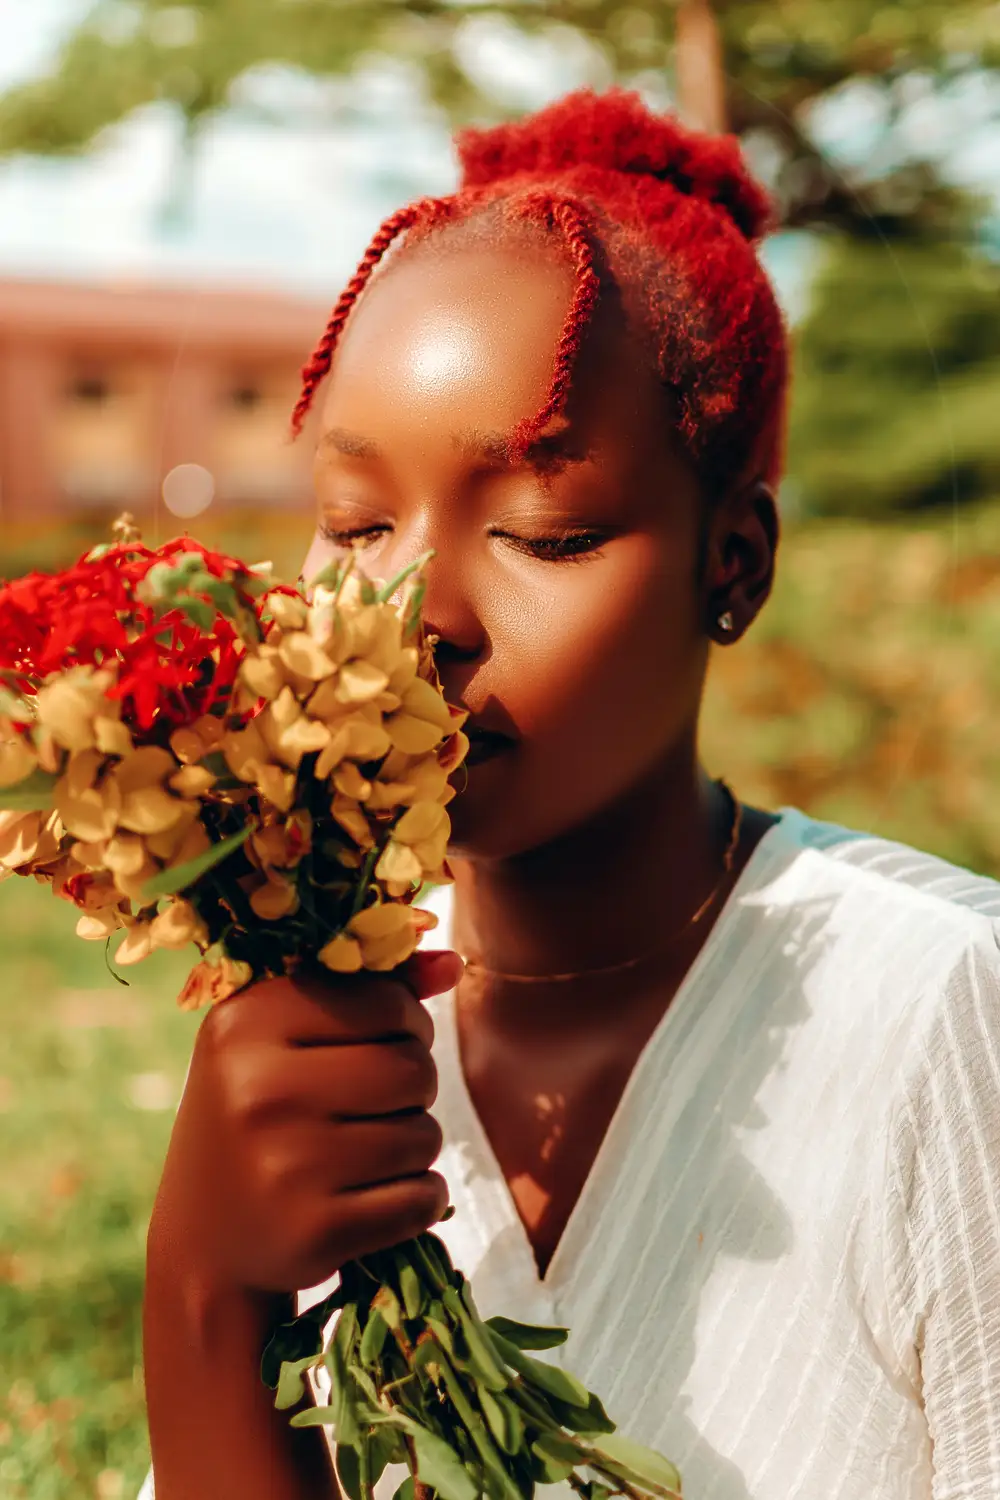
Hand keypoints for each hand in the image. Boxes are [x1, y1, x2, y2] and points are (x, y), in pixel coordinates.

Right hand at [147, 950, 462, 1295]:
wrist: (204, 1241)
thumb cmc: (257, 1114)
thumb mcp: (282, 1038)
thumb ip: (367, 990)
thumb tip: (453, 963)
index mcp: (246, 1023)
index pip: (388, 1001)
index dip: (407, 1023)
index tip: (380, 1045)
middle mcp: (258, 1089)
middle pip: (413, 1068)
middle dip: (413, 1089)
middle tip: (374, 1106)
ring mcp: (283, 1166)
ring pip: (424, 1136)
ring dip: (414, 1146)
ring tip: (364, 1154)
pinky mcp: (313, 1233)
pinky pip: (422, 1199)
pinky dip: (416, 1199)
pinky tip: (371, 1200)